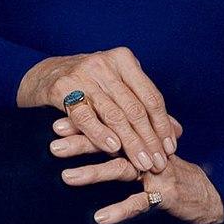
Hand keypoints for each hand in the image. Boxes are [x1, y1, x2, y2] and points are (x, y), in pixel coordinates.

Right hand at [17, 46, 177, 173]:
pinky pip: (85, 116)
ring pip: (113, 114)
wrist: (45, 74)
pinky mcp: (62, 88)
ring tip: (142, 164)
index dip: (162, 124)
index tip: (170, 149)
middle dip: (149, 139)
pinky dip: (100, 134)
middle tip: (159, 164)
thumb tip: (178, 132)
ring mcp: (82, 74)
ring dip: (130, 143)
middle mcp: (104, 63)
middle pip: (134, 107)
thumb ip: (146, 107)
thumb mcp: (119, 87)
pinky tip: (112, 150)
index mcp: (123, 59)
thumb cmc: (90, 84)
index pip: (150, 95)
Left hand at [53, 132, 223, 223]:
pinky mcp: (166, 193)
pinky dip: (120, 210)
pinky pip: (140, 203)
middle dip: (81, 141)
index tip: (56, 122)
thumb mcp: (144, 150)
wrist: (203, 192)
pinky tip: (100, 218)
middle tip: (54, 143)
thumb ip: (123, 137)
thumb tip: (91, 124)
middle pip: (112, 140)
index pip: (110, 121)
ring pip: (122, 168)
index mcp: (141, 134)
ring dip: (93, 173)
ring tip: (66, 177)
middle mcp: (148, 147)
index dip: (85, 121)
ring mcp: (157, 169)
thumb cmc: (167, 169)